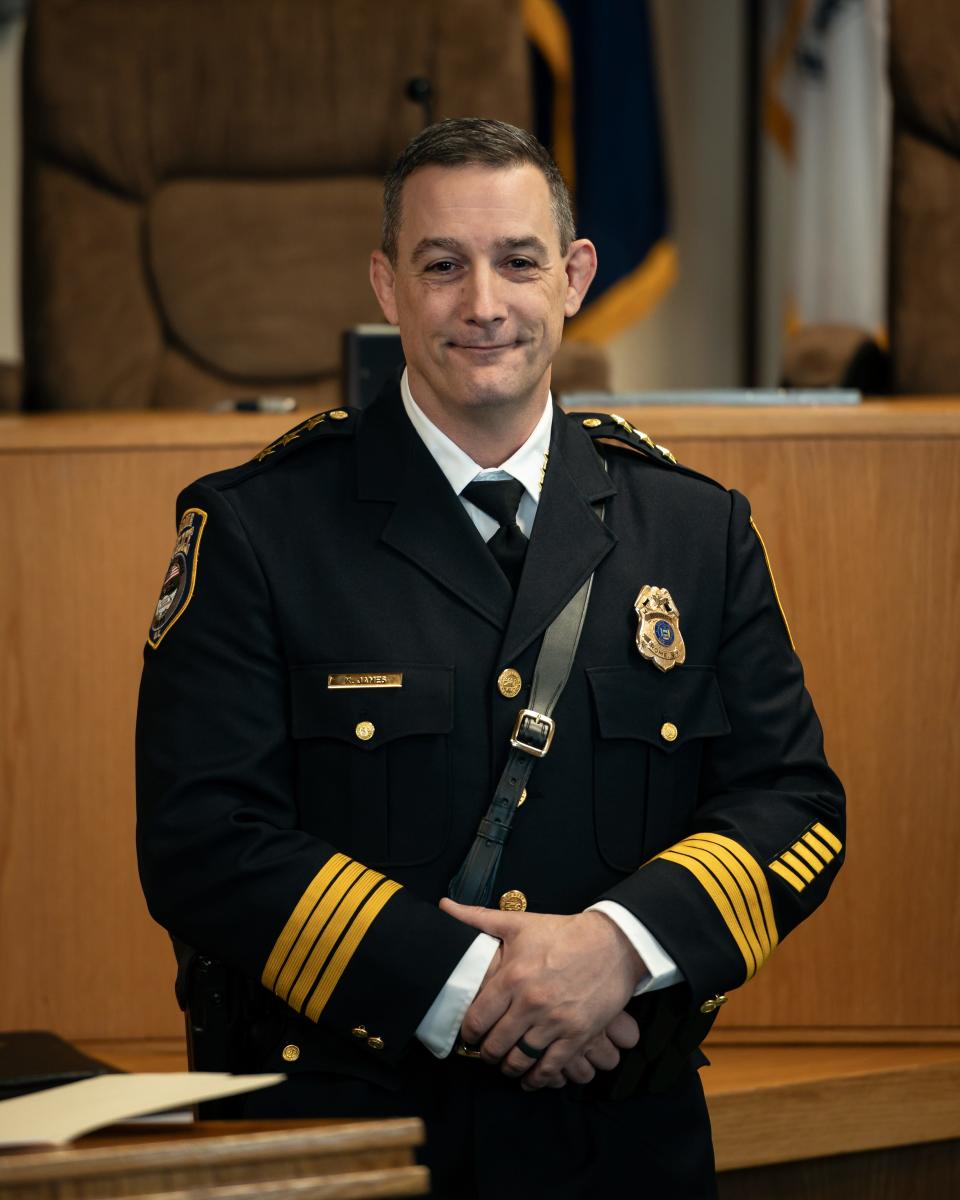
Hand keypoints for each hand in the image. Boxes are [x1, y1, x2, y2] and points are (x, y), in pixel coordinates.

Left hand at [440, 898, 645, 1089]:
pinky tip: (531, 1079)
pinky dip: (538, 1078)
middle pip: (496, 1044)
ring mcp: (555, 1021)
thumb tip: (445, 906)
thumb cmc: (562, 933)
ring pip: (521, 1059)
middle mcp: (530, 1002)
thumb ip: (478, 918)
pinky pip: (551, 1067)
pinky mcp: (578, 1034)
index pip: (477, 1018)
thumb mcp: (519, 923)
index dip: (469, 1033)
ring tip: (507, 1065)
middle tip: (487, 1052)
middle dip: (487, 1053)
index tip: (470, 1035)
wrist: (612, 943)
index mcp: (512, 977)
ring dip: (510, 1067)